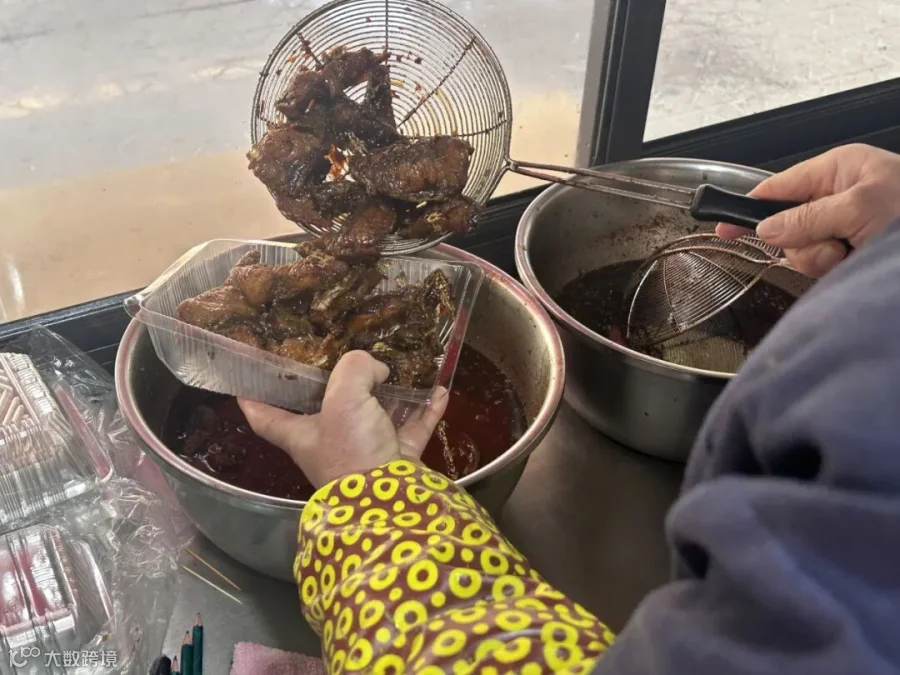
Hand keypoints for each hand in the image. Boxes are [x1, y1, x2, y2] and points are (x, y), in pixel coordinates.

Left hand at [237, 351, 447, 487]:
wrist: (392, 502)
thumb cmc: (352, 451)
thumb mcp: (344, 398)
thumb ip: (355, 369)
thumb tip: (377, 370)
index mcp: (302, 433)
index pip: (264, 416)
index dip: (252, 398)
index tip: (244, 380)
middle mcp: (330, 443)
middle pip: (326, 409)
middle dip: (334, 385)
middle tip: (341, 357)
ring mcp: (367, 451)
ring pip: (374, 416)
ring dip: (387, 394)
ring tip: (396, 369)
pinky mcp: (399, 458)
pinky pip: (413, 428)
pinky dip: (426, 409)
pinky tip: (438, 390)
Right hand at [717, 144, 899, 277]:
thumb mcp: (860, 207)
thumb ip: (807, 217)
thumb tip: (768, 229)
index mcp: (839, 170)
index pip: (777, 187)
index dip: (748, 207)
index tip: (723, 225)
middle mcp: (839, 197)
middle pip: (786, 226)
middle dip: (802, 243)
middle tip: (830, 246)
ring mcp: (846, 227)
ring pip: (802, 251)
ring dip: (821, 259)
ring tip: (851, 254)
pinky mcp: (853, 252)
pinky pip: (822, 266)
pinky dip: (835, 270)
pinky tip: (855, 263)